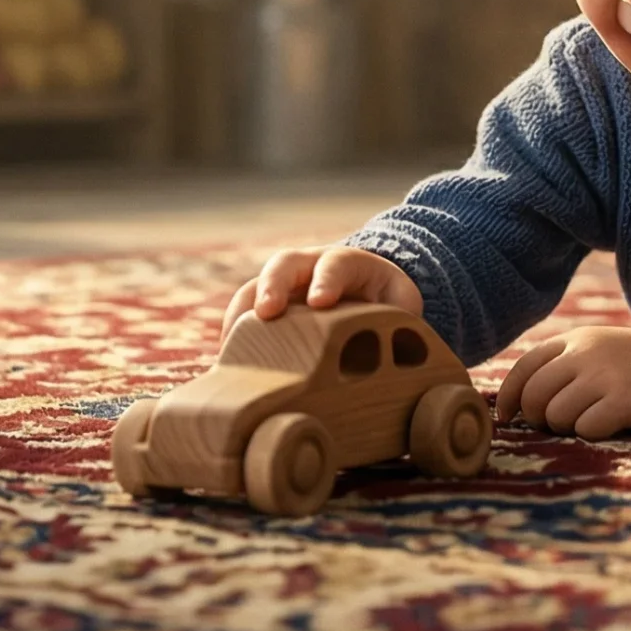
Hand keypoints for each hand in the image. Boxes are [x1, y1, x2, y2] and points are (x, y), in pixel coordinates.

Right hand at [222, 245, 423, 335]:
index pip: (335, 263)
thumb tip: (403, 348)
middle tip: (266, 313)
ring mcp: (281, 285)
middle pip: (283, 264)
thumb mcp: (401, 302)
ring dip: (240, 315)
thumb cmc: (385, 300)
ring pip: (252, 289)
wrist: (365, 288)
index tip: (320, 302)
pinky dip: (233, 339)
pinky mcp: (265, 307)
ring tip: (231, 349)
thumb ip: (401, 317)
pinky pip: (241, 316)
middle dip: (273, 286)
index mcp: (346, 262)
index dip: (326, 280)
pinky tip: (227, 368)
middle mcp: (307, 267)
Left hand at [494, 326, 630, 438]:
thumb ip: (567, 363)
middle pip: (534, 395)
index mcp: (577, 339)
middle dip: (538, 418)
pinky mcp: (625, 401)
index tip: (507, 417)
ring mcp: (605, 376)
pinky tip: (612, 425)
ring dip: (567, 428)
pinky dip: (592, 434)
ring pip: (556, 415)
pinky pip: (585, 429)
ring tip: (592, 421)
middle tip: (556, 425)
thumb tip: (523, 399)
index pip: (524, 366)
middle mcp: (586, 353)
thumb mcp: (604, 350)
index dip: (508, 395)